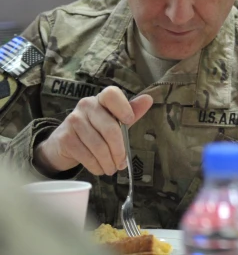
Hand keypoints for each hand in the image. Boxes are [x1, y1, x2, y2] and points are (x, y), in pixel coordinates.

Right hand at [34, 86, 153, 175]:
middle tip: (122, 164)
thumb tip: (148, 99)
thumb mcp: (114, 121)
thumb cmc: (95, 130)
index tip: (129, 121)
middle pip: (110, 128)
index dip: (123, 107)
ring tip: (112, 169)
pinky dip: (96, 166)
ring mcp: (73, 120)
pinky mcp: (65, 138)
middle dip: (119, 151)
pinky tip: (100, 169)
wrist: (63, 144)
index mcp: (101, 99)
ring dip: (108, 162)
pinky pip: (86, 155)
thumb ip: (131, 112)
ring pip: (99, 146)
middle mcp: (86, 105)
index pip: (112, 94)